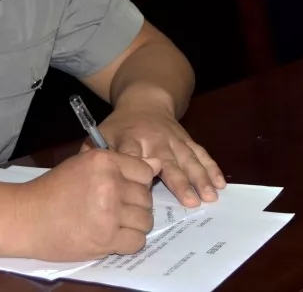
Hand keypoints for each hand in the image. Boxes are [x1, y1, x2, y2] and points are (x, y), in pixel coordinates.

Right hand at [15, 148, 160, 260]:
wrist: (26, 217)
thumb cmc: (53, 190)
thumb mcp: (84, 165)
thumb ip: (121, 164)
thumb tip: (157, 164)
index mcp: (104, 161)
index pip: (145, 171)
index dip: (138, 183)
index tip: (125, 190)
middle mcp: (110, 184)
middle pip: (146, 197)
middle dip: (135, 205)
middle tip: (116, 210)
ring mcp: (109, 212)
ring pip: (145, 220)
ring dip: (134, 224)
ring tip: (114, 224)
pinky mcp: (106, 238)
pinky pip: (137, 241)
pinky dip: (129, 242)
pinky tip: (113, 237)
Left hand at [88, 104, 224, 207]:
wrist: (146, 101)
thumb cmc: (122, 125)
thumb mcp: (104, 133)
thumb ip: (94, 152)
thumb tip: (82, 172)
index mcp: (132, 139)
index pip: (134, 153)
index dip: (139, 167)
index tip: (145, 183)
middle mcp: (156, 140)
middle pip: (168, 161)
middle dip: (179, 180)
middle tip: (190, 201)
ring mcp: (175, 140)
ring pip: (189, 159)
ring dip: (201, 178)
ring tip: (209, 196)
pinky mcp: (187, 141)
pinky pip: (201, 154)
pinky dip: (212, 168)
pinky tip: (220, 184)